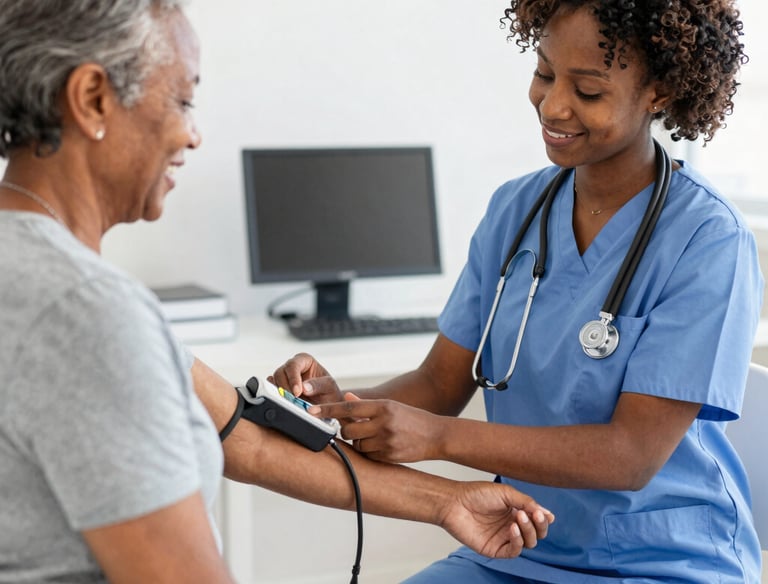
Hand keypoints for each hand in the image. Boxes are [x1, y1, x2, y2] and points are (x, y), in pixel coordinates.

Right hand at [270, 352, 342, 402]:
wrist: (328, 405)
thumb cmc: (329, 392)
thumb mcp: (330, 387)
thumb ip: (319, 385)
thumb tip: (304, 387)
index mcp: (304, 360)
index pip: (294, 365)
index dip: (293, 378)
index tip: (297, 392)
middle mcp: (293, 367)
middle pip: (280, 373)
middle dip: (285, 387)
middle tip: (292, 400)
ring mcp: (284, 378)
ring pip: (274, 382)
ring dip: (280, 393)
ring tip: (290, 403)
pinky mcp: (280, 389)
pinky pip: (272, 391)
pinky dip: (276, 397)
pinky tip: (283, 402)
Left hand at [311, 395, 444, 462]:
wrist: (437, 435)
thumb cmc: (412, 419)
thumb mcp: (392, 406)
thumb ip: (367, 404)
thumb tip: (347, 398)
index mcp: (383, 407)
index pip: (348, 408)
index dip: (327, 410)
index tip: (310, 411)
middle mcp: (384, 423)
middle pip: (348, 430)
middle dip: (347, 431)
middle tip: (355, 429)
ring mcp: (387, 441)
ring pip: (357, 445)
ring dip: (360, 443)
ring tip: (375, 437)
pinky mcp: (389, 456)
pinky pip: (368, 456)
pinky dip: (370, 452)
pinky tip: (382, 447)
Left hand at [441, 481, 553, 557]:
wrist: (456, 502)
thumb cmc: (477, 494)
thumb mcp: (506, 493)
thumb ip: (527, 503)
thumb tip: (549, 515)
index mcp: (516, 512)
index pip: (537, 521)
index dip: (543, 519)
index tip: (544, 514)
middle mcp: (512, 526)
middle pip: (536, 534)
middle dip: (539, 526)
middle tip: (535, 515)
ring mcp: (504, 538)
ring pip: (528, 543)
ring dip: (528, 531)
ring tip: (518, 517)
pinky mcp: (495, 549)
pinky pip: (514, 551)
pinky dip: (518, 541)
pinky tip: (512, 528)